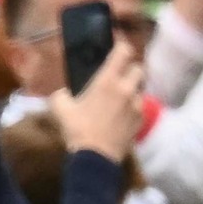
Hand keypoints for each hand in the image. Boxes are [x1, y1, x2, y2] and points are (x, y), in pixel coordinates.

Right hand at [51, 43, 143, 162]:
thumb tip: (63, 93)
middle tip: (119, 76)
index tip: (116, 46)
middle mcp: (127, 89)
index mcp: (107, 81)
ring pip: (141, 88)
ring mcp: (137, 105)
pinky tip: (122, 116)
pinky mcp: (141, 121)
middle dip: (130, 69)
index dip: (122, 45)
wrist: (95, 158)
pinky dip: (134, 108)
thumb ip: (62, 95)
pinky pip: (141, 107)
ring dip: (133, 90)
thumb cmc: (77, 130)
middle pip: (139, 67)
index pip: (124, 51)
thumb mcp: (61, 109)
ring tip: (121, 99)